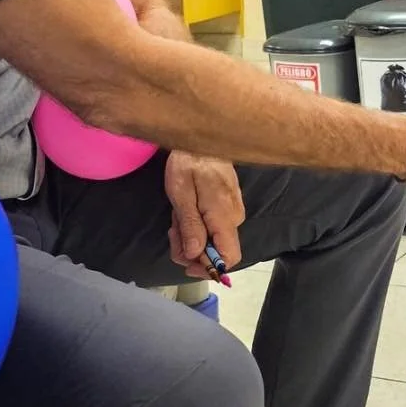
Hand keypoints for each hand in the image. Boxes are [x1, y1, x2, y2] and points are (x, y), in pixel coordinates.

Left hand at [164, 150, 244, 278]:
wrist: (201, 138)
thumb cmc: (189, 163)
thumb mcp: (181, 195)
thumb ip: (190, 227)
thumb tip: (195, 256)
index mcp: (224, 217)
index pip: (229, 257)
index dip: (209, 268)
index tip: (186, 263)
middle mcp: (234, 218)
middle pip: (217, 251)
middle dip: (191, 250)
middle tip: (171, 231)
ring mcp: (233, 211)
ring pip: (213, 239)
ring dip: (191, 236)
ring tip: (176, 216)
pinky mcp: (229, 205)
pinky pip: (214, 226)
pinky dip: (197, 226)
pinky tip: (185, 212)